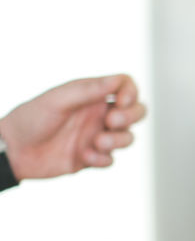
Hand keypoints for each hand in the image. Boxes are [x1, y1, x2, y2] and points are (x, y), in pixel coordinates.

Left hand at [0, 74, 145, 178]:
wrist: (13, 151)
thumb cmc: (30, 119)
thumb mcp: (58, 100)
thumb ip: (89, 90)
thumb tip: (118, 80)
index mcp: (91, 95)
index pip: (125, 86)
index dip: (131, 92)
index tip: (121, 102)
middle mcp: (97, 114)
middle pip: (136, 111)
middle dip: (131, 116)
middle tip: (112, 121)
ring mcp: (96, 136)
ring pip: (127, 137)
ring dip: (119, 140)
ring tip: (98, 142)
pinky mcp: (91, 158)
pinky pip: (111, 160)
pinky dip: (103, 159)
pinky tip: (85, 157)